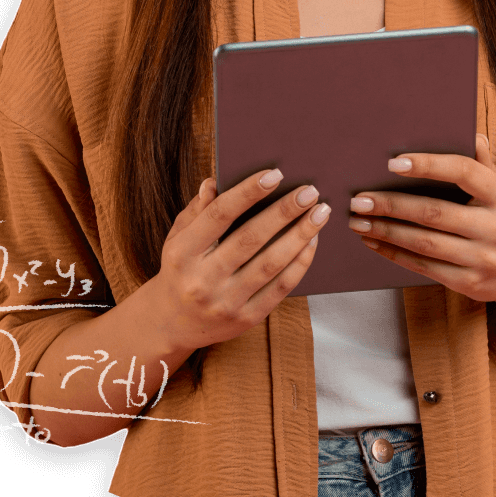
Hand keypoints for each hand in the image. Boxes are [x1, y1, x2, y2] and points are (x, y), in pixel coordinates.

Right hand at [146, 169, 330, 356]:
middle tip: (310, 191)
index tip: (275, 174)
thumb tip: (214, 182)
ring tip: (320, 213)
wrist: (175, 322)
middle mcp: (202, 280)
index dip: (248, 192)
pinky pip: (280, 288)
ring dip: (300, 235)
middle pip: (251, 238)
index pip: (219, 214)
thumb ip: (198, 209)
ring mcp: (225, 303)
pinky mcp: (246, 319)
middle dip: (284, 212)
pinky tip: (311, 241)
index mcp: (182, 253)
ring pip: (271, 263)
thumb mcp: (178, 235)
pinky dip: (300, 262)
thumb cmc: (181, 267)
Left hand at [347, 134, 495, 304]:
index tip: (392, 162)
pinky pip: (423, 266)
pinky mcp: (469, 283)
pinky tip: (373, 240)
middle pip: (435, 212)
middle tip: (359, 198)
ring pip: (424, 243)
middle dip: (392, 204)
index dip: (428, 165)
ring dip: (386, 230)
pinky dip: (393, 253)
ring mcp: (483, 258)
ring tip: (357, 220)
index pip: (463, 172)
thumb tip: (467, 132)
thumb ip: (480, 162)